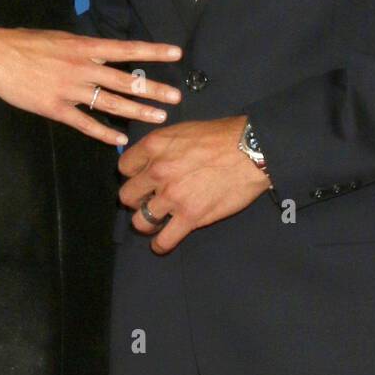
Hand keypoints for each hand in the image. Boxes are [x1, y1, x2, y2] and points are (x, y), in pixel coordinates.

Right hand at [0, 24, 182, 144]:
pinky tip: (119, 139)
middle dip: (153, 89)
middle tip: (176, 96)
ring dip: (136, 111)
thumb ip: (82, 49)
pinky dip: (103, 132)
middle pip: (125, 79)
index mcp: (84, 47)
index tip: (175, 53)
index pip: (126, 48)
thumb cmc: (25, 43)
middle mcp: (82, 67)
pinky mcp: (54, 108)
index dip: (152, 51)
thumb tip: (101, 53)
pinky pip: (84, 123)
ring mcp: (69, 89)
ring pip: (110, 102)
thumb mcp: (59, 38)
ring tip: (159, 117)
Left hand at [118, 116, 271, 252]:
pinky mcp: (190, 217)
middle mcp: (157, 171)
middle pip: (127, 196)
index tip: (142, 179)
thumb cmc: (221, 136)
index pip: (124, 167)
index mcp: (154, 146)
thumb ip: (163, 146)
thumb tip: (154, 158)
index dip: (133, 175)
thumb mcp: (183, 130)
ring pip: (140, 221)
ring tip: (157, 221)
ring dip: (147, 222)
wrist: (251, 151)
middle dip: (136, 199)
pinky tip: (163, 241)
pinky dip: (161, 244)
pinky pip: (164, 240)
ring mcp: (172, 196)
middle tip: (149, 200)